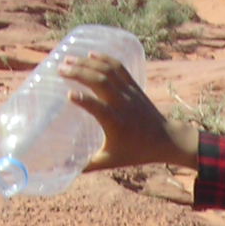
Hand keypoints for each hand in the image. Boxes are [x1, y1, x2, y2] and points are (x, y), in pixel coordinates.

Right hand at [63, 53, 200, 171]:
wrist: (165, 139)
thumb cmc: (137, 151)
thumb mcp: (112, 160)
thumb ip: (89, 164)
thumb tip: (66, 170)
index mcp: (115, 123)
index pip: (97, 107)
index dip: (83, 100)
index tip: (68, 95)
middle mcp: (122, 104)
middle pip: (99, 81)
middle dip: (79, 72)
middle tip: (60, 69)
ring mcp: (128, 93)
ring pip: (107, 71)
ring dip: (87, 63)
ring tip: (69, 59)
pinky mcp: (134, 86)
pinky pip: (118, 68)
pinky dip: (104, 59)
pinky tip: (90, 54)